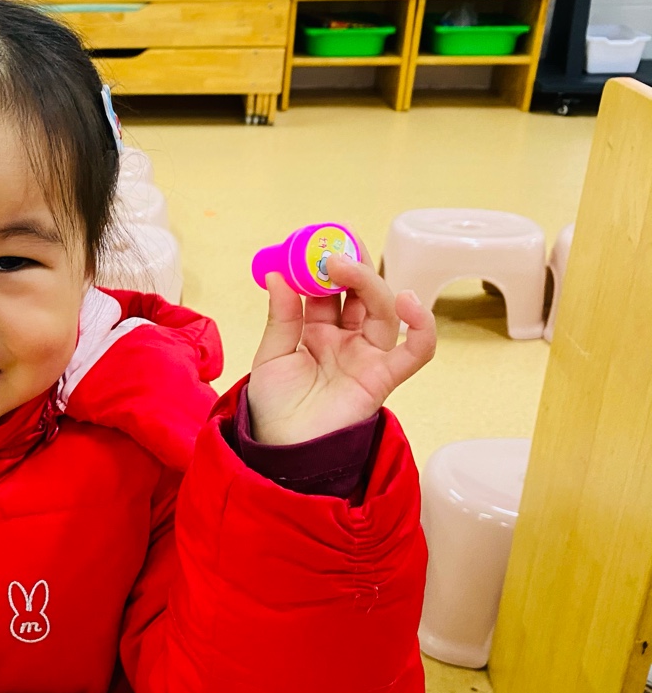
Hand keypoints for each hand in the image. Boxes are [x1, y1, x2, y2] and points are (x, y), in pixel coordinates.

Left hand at [247, 242, 435, 445]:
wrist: (283, 450)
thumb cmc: (274, 408)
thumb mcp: (270, 356)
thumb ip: (281, 317)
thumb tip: (278, 274)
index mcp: (316, 332)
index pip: (327, 290)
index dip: (323, 266)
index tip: (314, 242)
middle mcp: (346, 340)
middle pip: (359, 294)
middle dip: (350, 266)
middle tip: (333, 247)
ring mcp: (367, 356)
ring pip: (383, 310)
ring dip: (369, 283)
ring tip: (344, 266)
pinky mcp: (384, 377)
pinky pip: (415, 351)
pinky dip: (422, 327)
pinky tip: (409, 302)